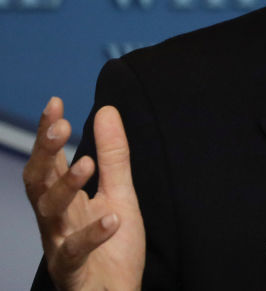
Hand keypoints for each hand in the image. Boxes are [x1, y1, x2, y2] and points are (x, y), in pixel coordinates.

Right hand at [23, 97, 144, 290]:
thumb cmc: (113, 249)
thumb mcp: (119, 194)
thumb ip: (113, 156)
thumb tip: (106, 110)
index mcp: (63, 201)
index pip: (48, 162)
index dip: (47, 133)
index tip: (55, 102)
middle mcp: (55, 221)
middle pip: (38, 183)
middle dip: (45, 154)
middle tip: (60, 128)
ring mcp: (60, 245)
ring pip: (49, 214)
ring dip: (65, 187)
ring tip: (86, 163)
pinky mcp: (73, 272)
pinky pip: (75, 252)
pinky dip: (92, 235)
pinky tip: (113, 219)